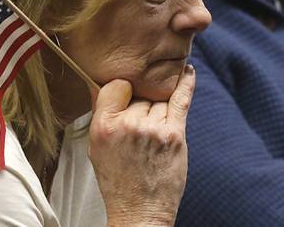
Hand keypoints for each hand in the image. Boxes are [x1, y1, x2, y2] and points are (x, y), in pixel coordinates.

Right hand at [88, 65, 194, 226]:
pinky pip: (181, 99)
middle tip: (140, 128)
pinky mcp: (174, 135)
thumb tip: (106, 85)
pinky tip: (187, 71)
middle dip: (140, 105)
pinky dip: (186, 83)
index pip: (116, 86)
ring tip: (155, 125)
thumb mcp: (96, 149)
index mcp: (104, 127)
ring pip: (158, 100)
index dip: (122, 92)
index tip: (125, 100)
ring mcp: (153, 129)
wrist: (140, 212)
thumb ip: (101, 116)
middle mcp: (128, 125)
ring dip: (158, 108)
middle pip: (139, 94)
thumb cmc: (119, 182)